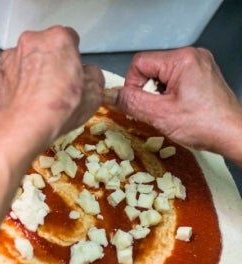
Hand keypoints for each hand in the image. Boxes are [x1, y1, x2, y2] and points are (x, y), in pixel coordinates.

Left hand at [0, 26, 103, 146]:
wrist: (25, 126)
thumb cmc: (61, 107)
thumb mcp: (94, 94)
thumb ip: (93, 77)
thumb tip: (87, 75)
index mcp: (58, 38)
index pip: (70, 40)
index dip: (73, 58)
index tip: (74, 73)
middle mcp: (30, 42)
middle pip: (44, 48)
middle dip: (50, 62)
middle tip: (56, 85)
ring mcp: (9, 58)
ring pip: (23, 61)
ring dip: (30, 72)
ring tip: (37, 96)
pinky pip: (7, 76)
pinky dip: (13, 85)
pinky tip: (21, 101)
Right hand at [105, 47, 241, 160]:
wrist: (233, 135)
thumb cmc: (204, 125)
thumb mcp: (159, 115)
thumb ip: (130, 102)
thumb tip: (108, 95)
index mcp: (182, 59)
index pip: (139, 63)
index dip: (132, 85)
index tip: (139, 104)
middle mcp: (192, 55)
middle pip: (150, 68)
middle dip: (147, 91)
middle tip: (157, 110)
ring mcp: (199, 64)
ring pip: (161, 75)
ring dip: (158, 94)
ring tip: (170, 110)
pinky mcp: (203, 74)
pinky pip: (174, 79)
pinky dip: (169, 94)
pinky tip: (178, 108)